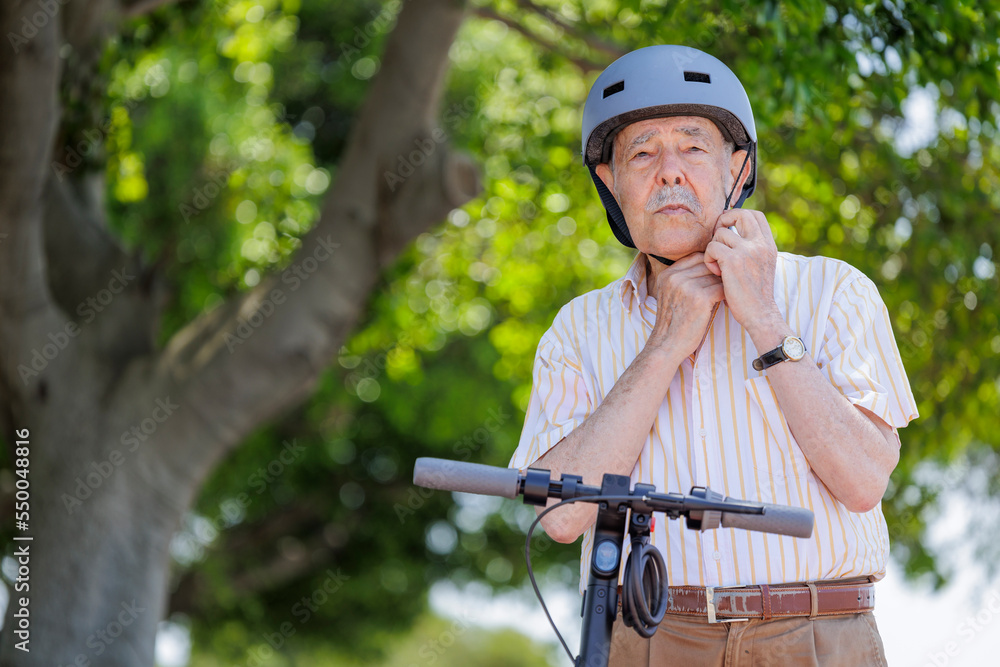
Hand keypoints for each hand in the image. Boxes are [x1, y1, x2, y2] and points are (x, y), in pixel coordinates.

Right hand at [646, 253, 724, 358]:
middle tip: (726, 285)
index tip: (714, 277)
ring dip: (723, 286)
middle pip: (707, 265)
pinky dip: (726, 296)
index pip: (696, 257)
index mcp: (667, 274)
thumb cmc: (673, 322)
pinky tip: (725, 303)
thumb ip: (683, 278)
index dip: (709, 265)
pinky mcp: (699, 298)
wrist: (667, 345)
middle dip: (717, 275)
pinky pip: (721, 289)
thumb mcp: (670, 294)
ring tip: (726, 295)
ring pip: (715, 277)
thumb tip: (710, 265)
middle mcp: (675, 277)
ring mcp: (686, 287)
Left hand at [703, 209, 781, 335]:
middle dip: (723, 222)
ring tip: (718, 266)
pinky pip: (711, 247)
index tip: (727, 230)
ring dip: (713, 248)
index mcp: (769, 244)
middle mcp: (761, 244)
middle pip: (740, 214)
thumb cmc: (755, 295)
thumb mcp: (760, 266)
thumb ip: (752, 250)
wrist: (759, 314)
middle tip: (717, 241)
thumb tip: (732, 235)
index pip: (755, 215)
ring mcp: (748, 250)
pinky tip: (715, 273)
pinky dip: (708, 259)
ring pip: (720, 233)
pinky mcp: (733, 260)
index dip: (738, 216)